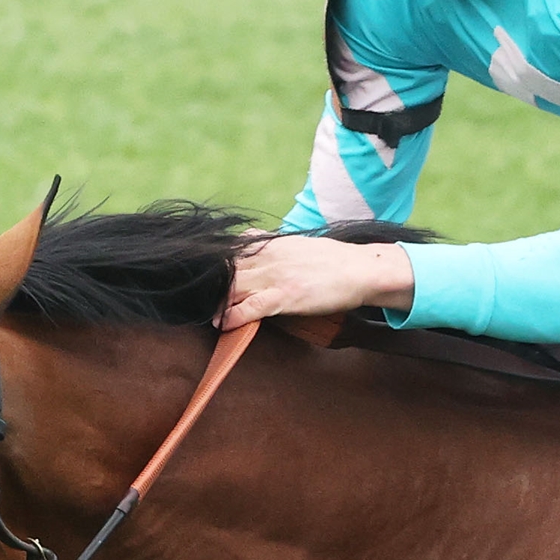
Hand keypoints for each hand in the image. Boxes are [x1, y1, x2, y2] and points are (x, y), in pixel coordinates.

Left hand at [219, 236, 416, 327]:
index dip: (213, 265)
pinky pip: (252, 306)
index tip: (201, 275)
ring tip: (206, 313)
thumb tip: (252, 235)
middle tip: (197, 299)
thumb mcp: (298, 243)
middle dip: (210, 284)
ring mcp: (276, 276)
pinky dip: (233, 316)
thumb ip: (272, 242)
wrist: (362, 270)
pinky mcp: (286, 296)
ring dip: (216, 302)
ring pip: (233, 287)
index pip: (231, 251)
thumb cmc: (334, 260)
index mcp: (271, 244)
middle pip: (226, 269)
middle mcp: (269, 257)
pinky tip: (223, 324)